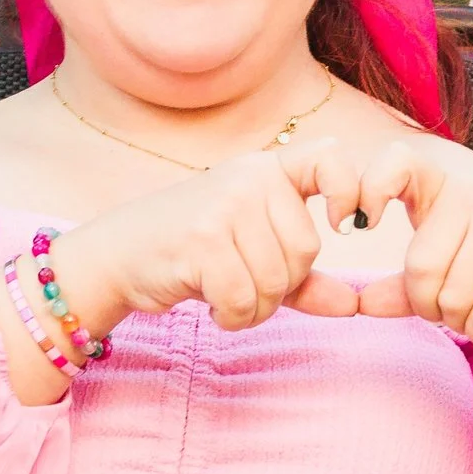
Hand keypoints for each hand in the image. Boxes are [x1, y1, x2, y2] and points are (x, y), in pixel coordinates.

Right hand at [54, 143, 363, 332]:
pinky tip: (211, 304)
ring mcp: (224, 205)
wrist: (119, 254)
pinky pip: (244, 299)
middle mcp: (249, 177)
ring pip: (277, 281)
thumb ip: (305, 278)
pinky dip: (232, 317)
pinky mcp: (202, 240)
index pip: (331, 156)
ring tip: (225, 293)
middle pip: (307, 249)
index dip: (349, 191)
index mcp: (267, 169)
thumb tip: (354, 306)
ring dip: (255, 308)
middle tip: (245, 283)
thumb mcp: (252, 253)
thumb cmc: (192, 252)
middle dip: (282, 286)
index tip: (345, 226)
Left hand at [303, 134, 472, 347]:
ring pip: (450, 301)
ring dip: (459, 321)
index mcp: (445, 180)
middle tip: (449, 301)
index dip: (369, 190)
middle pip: (420, 269)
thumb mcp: (445, 256)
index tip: (359, 223)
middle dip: (428, 304)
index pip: (396, 161)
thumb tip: (360, 303)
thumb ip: (401, 282)